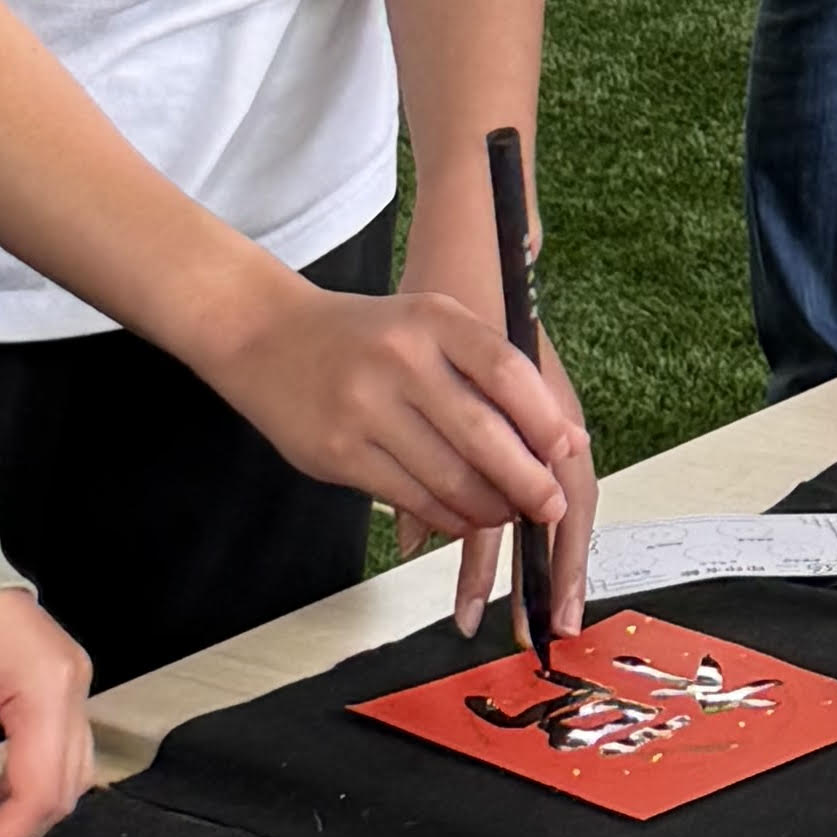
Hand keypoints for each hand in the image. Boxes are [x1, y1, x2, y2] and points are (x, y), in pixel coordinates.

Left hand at [0, 585, 96, 836]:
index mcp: (49, 686)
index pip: (44, 790)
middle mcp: (72, 683)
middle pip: (66, 786)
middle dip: (17, 826)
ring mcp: (70, 681)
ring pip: (68, 771)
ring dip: (24, 804)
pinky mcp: (56, 682)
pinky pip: (56, 748)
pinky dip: (26, 778)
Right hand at [213, 266, 596, 575]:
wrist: (267, 337)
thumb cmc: (367, 336)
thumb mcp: (428, 324)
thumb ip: (492, 370)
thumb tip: (565, 438)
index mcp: (432, 318)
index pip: (505, 370)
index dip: (543, 418)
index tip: (568, 451)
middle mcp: (400, 358)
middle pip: (481, 433)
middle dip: (526, 479)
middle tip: (551, 506)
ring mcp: (365, 407)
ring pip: (446, 475)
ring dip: (487, 507)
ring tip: (508, 514)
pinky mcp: (337, 452)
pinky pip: (408, 496)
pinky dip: (444, 516)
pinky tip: (462, 519)